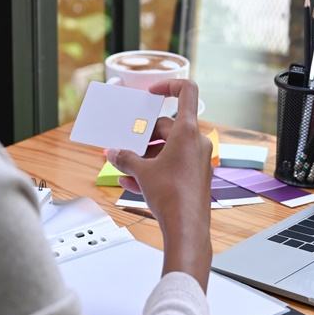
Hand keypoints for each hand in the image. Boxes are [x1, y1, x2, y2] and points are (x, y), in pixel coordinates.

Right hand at [106, 79, 213, 290]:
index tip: (153, 92)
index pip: (186, 92)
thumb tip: (115, 153)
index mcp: (188, 132)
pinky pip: (172, 167)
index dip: (168, 86)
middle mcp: (197, 143)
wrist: (187, 229)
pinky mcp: (195, 178)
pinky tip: (131, 182)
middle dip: (144, 135)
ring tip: (124, 165)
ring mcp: (198, 161)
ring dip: (146, 155)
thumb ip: (126, 159)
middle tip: (126, 143)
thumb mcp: (141, 172)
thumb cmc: (173, 197)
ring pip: (168, 149)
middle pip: (168, 127)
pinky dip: (154, 170)